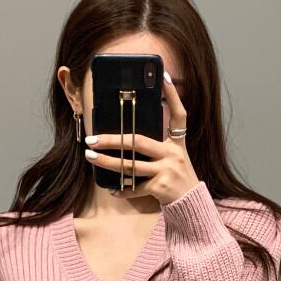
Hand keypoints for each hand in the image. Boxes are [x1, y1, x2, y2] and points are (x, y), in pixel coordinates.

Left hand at [84, 73, 199, 204]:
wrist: (191, 202)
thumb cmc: (176, 177)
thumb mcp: (174, 156)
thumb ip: (157, 144)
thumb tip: (127, 135)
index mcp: (177, 143)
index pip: (178, 115)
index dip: (173, 95)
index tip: (163, 77)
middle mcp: (173, 154)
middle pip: (138, 141)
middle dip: (112, 139)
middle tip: (93, 138)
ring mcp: (167, 171)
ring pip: (130, 165)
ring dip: (107, 162)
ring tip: (90, 156)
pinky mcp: (161, 187)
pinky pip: (135, 187)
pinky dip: (122, 190)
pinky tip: (112, 190)